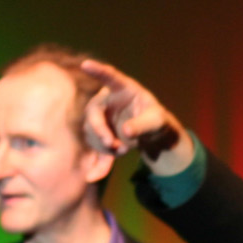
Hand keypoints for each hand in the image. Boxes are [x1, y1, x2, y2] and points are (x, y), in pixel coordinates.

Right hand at [78, 58, 193, 172]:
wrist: (152, 133)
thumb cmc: (155, 119)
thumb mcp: (156, 121)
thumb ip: (143, 124)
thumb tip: (125, 132)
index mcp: (123, 89)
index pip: (110, 76)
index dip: (98, 70)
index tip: (86, 64)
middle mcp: (107, 101)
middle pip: (93, 113)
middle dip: (100, 130)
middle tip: (112, 145)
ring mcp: (102, 119)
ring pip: (94, 134)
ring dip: (106, 146)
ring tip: (125, 150)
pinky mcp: (102, 136)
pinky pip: (96, 150)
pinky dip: (98, 164)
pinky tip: (92, 177)